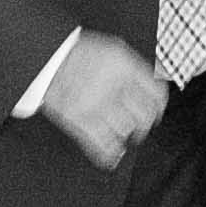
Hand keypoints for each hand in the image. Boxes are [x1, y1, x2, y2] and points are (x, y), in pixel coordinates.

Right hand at [39, 32, 168, 172]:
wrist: (46, 58)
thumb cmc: (78, 54)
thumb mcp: (114, 51)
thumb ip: (135, 69)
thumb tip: (154, 87)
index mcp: (123, 66)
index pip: (155, 93)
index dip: (159, 106)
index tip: (157, 111)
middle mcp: (112, 85)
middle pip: (143, 116)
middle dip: (144, 124)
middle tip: (141, 126)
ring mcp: (95, 104)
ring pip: (125, 131)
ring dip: (126, 135)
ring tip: (123, 134)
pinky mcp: (79, 121)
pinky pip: (101, 145)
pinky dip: (110, 155)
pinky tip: (113, 154)